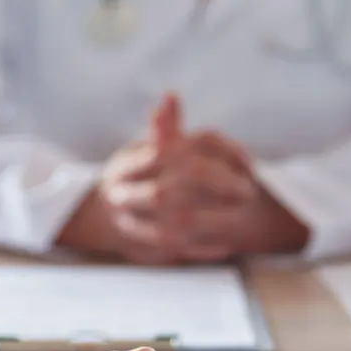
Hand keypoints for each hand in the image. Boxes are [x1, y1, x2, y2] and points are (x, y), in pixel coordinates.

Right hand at [59, 94, 255, 262]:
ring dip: (216, 220)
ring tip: (244, 216)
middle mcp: (123, 196)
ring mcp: (131, 226)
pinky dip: (206, 248)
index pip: (167, 152)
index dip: (209, 155)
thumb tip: (170, 96)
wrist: (102, 219)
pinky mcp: (143, 252)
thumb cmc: (137, 177)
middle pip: (168, 191)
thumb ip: (165, 130)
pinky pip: (178, 253)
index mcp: (124, 166)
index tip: (245, 162)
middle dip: (213, 189)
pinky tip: (229, 243)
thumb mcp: (145, 150)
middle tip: (248, 190)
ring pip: (174, 223)